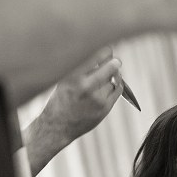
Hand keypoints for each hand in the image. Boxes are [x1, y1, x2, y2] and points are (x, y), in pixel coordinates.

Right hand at [23, 48, 124, 176]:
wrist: (58, 125)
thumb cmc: (62, 98)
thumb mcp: (64, 78)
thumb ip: (82, 67)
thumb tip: (106, 52)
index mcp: (73, 76)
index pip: (97, 55)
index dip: (106, 51)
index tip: (108, 50)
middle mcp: (85, 86)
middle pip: (111, 66)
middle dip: (114, 62)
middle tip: (115, 61)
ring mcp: (96, 98)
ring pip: (113, 79)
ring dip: (112, 77)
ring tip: (102, 81)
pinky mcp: (104, 108)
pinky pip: (118, 90)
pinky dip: (116, 85)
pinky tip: (110, 86)